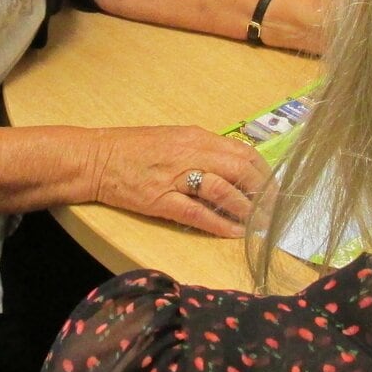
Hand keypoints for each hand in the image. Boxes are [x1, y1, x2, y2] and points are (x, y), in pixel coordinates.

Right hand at [88, 126, 271, 237]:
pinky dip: (219, 224)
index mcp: (196, 137)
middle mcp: (190, 153)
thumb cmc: (134, 148)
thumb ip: (203, 150)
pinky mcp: (161, 200)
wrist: (96, 158)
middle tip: (273, 210)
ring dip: (246, 210)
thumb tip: (234, 167)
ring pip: (223, 191)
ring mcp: (175, 177)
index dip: (264, 173)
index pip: (243, 152)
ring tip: (259, 224)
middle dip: (262, 192)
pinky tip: (234, 234)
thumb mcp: (174, 139)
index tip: (274, 189)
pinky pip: (197, 214)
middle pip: (240, 170)